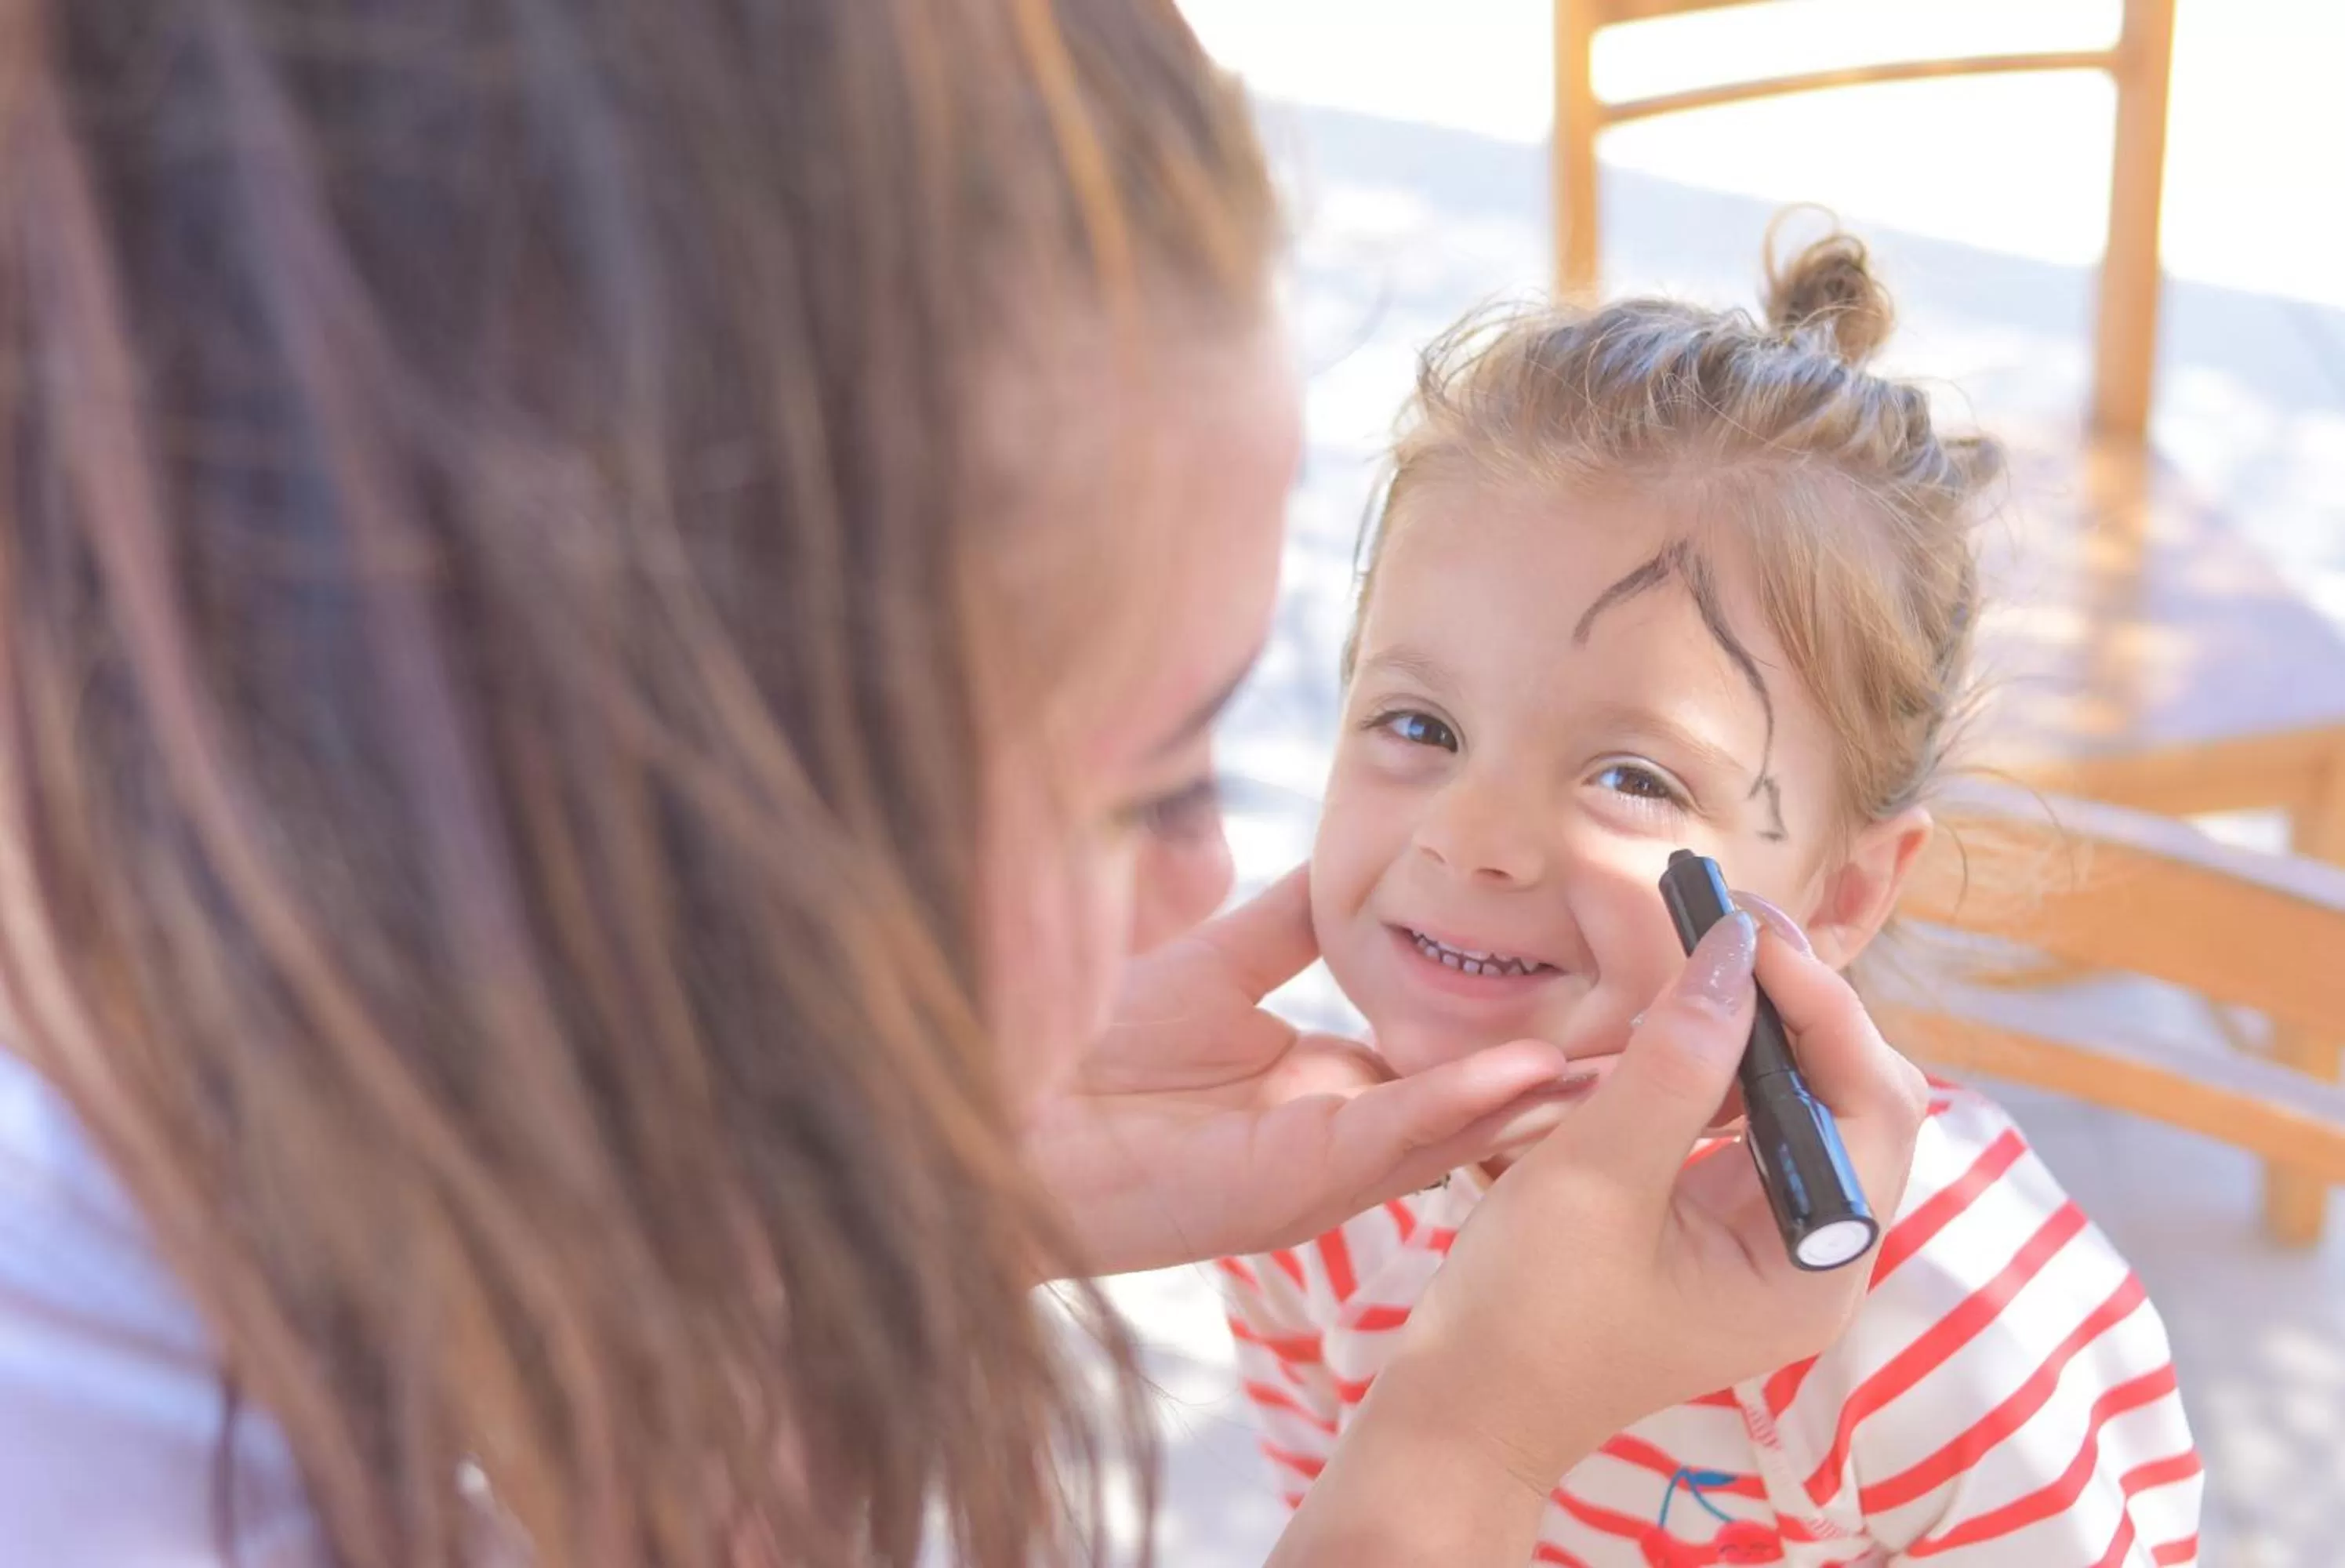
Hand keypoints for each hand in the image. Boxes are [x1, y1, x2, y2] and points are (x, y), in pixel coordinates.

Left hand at [1024, 867, 1587, 1275]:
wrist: (1016, 1112)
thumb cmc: (1097, 1043)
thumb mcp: (1219, 962)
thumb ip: (1296, 921)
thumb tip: (1357, 863)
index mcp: (1332, 1084)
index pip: (1456, 1060)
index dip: (1533, 1030)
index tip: (1618, 994)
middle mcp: (1345, 1131)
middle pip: (1485, 1103)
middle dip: (1575, 1074)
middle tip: (1677, 1034)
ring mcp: (1329, 1165)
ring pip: (1464, 1127)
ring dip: (1547, 1092)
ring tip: (1641, 1054)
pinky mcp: (1298, 1185)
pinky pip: (1399, 1135)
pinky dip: (1464, 1100)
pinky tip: (1528, 1068)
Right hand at [1373, 912, 1929, 1484]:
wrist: (1467, 1403)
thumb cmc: (1526, 1314)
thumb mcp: (1593, 1180)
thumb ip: (1672, 1067)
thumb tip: (1732, 954)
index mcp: (1814, 1270)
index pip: (1871, 1107)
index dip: (1821, 1005)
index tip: (1748, 928)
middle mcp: (1816, 1255)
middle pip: (1854, 1095)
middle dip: (1799, 1002)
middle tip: (1728, 921)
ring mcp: (1770, 1240)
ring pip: (1806, 1100)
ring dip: (1762, 1022)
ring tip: (1706, 947)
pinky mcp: (1723, 1224)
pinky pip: (1752, 1121)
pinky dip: (1725, 1060)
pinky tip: (1681, 1015)